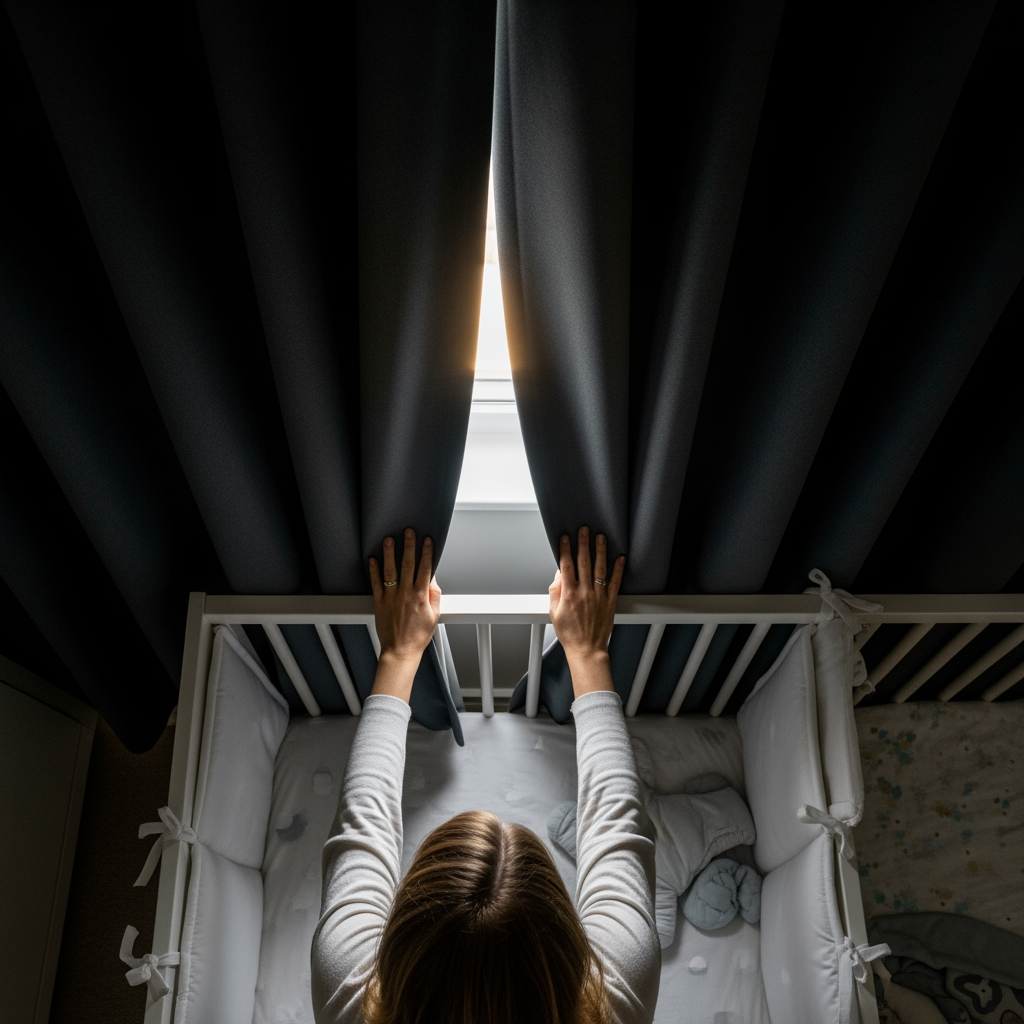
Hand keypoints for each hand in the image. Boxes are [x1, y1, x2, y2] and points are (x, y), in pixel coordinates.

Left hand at [368, 528, 440, 700]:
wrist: (401, 651)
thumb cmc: (418, 636)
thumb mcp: (434, 616)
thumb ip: (434, 596)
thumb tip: (432, 579)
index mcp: (421, 597)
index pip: (425, 569)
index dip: (427, 553)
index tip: (428, 540)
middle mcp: (406, 594)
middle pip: (408, 565)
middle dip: (409, 546)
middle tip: (408, 531)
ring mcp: (391, 597)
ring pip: (390, 571)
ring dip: (390, 553)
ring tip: (389, 539)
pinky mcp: (379, 603)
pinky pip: (376, 584)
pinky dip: (374, 571)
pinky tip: (373, 559)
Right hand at [549, 526, 624, 696]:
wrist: (586, 649)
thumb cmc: (569, 633)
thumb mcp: (554, 612)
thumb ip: (555, 591)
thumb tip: (559, 574)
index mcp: (569, 595)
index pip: (566, 566)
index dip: (564, 550)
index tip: (564, 538)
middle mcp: (584, 593)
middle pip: (583, 562)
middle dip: (583, 543)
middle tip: (584, 529)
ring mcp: (599, 596)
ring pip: (600, 569)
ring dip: (600, 551)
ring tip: (601, 537)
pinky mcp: (610, 602)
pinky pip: (615, 582)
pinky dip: (618, 569)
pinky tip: (620, 557)